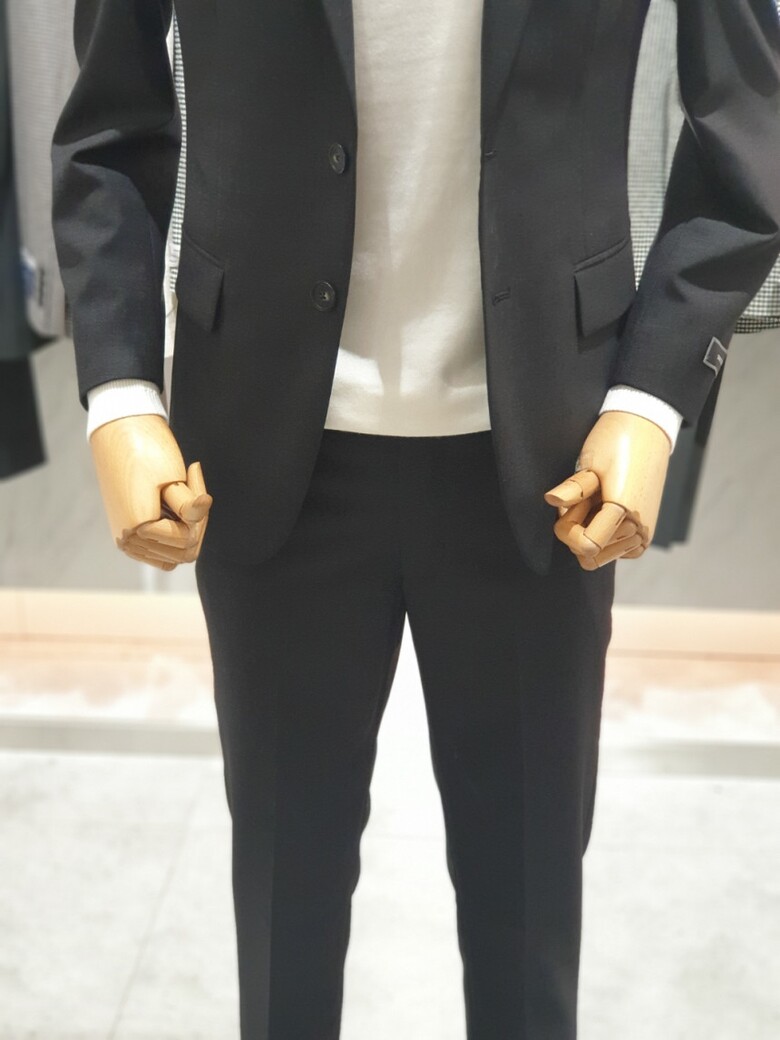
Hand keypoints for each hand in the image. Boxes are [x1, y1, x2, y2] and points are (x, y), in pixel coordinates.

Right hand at [89, 414, 212, 569]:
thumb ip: (190, 505)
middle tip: (191, 487)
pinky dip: (175, 534)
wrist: (120, 431)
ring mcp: (128, 541)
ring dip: (186, 528)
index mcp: (136, 529)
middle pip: (184, 552)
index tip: (192, 476)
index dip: (198, 514)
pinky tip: (174, 508)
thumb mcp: (173, 478)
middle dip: (196, 523)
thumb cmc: (146, 450)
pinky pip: (163, 552)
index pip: (187, 540)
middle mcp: (129, 541)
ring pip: (175, 554)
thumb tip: (205, 507)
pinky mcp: (130, 535)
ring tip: (181, 496)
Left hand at [543, 410, 671, 569]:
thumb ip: (574, 488)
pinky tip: (604, 509)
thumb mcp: (592, 463)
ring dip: (590, 533)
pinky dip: (603, 536)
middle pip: (590, 556)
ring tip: (596, 501)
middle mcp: (638, 530)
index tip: (567, 506)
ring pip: (600, 556)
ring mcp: (643, 535)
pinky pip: (614, 552)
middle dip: (577, 531)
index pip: (586, 548)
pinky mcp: (644, 535)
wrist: (647, 431)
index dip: (567, 531)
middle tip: (583, 501)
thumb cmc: (616, 443)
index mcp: (626, 512)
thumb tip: (551, 500)